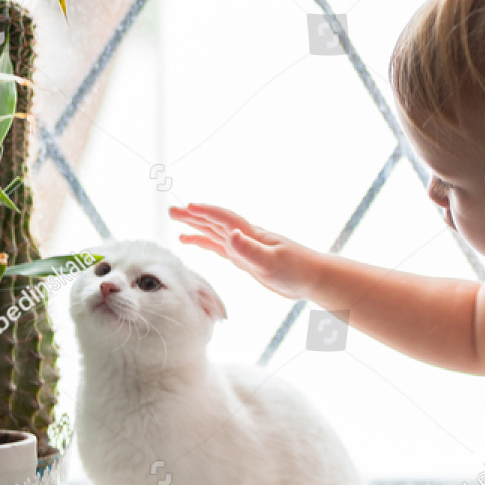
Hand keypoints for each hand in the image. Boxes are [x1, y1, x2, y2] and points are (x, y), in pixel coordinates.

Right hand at [169, 203, 319, 299]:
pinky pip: (221, 248)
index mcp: (251, 235)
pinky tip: (196, 242)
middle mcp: (246, 238)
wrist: (312, 278)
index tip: (187, 207)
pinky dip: (207, 244)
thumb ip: (250, 249)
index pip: (224, 220)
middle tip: (172, 210)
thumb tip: (230, 235)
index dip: (206, 213)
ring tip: (178, 223)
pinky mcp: (246, 259)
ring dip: (197, 227)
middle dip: (194, 216)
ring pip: (215, 234)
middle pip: (215, 223)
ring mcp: (245, 247)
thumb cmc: (297, 269)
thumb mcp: (272, 261)